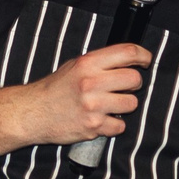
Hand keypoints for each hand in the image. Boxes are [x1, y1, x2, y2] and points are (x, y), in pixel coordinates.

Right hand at [15, 43, 152, 146]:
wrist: (33, 113)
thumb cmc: (55, 89)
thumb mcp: (75, 66)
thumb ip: (100, 62)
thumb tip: (128, 59)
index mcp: (88, 64)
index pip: (127, 52)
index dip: (143, 55)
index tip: (146, 60)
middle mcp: (92, 82)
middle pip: (134, 79)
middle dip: (133, 84)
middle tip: (124, 87)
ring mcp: (93, 105)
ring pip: (132, 104)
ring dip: (125, 106)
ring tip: (110, 105)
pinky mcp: (93, 126)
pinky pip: (120, 126)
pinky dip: (114, 125)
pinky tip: (102, 120)